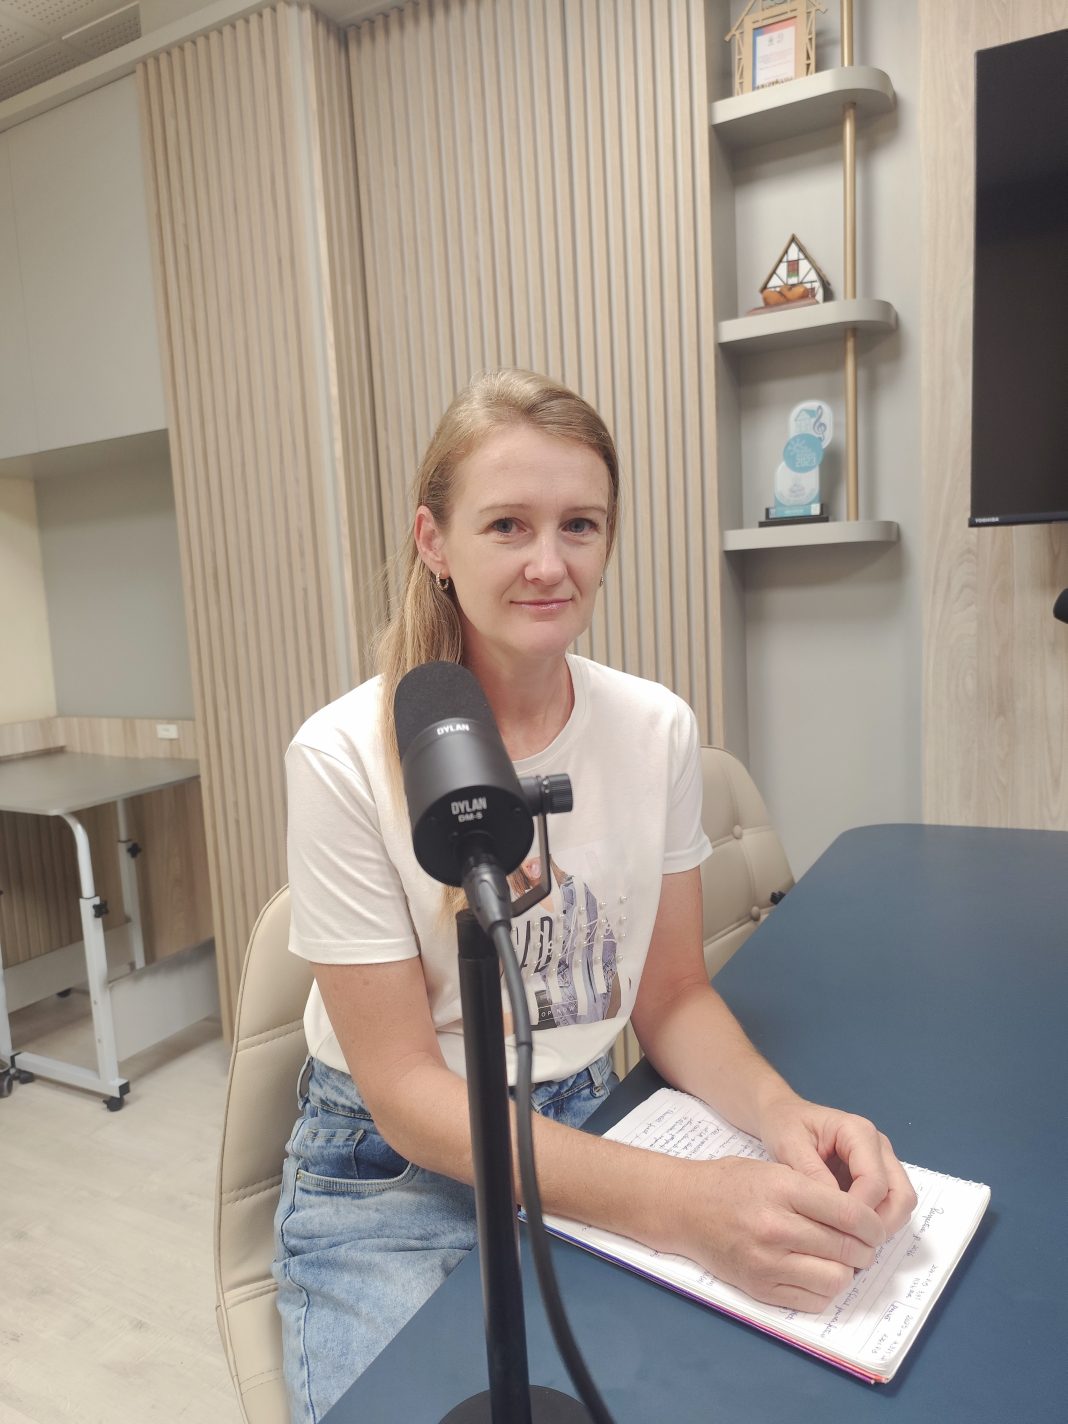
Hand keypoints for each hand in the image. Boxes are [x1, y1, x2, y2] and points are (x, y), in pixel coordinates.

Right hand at [665, 1154, 886, 1312]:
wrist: (684, 1208)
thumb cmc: (730, 1183)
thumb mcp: (773, 1170)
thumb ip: (814, 1191)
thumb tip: (860, 1220)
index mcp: (781, 1189)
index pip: (847, 1213)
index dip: (872, 1224)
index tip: (877, 1227)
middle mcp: (775, 1227)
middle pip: (846, 1249)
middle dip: (864, 1250)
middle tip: (863, 1245)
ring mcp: (766, 1262)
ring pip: (835, 1279)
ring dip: (845, 1272)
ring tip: (839, 1259)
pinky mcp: (760, 1288)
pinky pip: (812, 1299)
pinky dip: (823, 1289)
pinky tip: (816, 1271)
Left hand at [756, 1094, 917, 1238]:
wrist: (784, 1115)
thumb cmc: (785, 1125)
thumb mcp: (789, 1145)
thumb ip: (811, 1174)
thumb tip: (834, 1209)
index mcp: (859, 1132)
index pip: (874, 1181)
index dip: (859, 1212)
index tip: (834, 1231)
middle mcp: (879, 1145)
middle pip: (900, 1195)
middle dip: (879, 1225)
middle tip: (850, 1245)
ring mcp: (882, 1160)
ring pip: (901, 1203)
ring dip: (881, 1226)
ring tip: (850, 1241)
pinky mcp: (878, 1174)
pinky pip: (890, 1204)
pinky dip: (876, 1222)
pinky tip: (850, 1232)